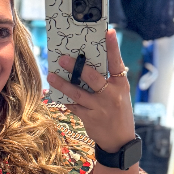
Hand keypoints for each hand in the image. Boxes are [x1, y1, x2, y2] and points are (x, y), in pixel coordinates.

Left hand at [47, 29, 135, 152]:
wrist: (119, 140)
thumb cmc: (119, 111)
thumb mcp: (121, 93)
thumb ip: (109, 79)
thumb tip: (90, 62)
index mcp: (121, 85)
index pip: (117, 63)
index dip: (113, 47)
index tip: (108, 32)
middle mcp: (111, 95)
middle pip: (92, 77)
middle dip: (77, 67)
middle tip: (63, 58)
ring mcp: (99, 107)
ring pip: (78, 93)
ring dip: (63, 84)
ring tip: (51, 76)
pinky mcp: (89, 118)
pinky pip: (73, 106)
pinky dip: (65, 99)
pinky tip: (55, 92)